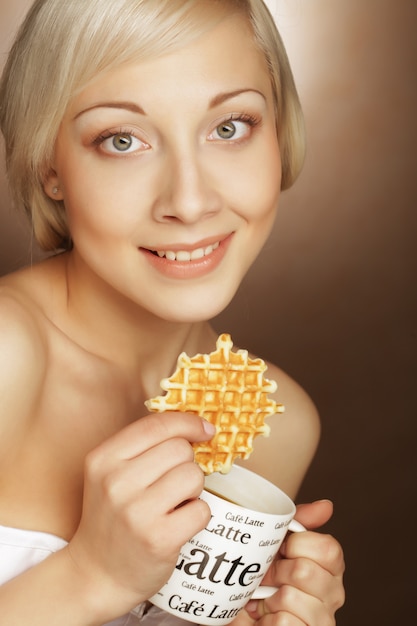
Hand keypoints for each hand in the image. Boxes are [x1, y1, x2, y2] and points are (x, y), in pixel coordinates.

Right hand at [66, 412, 214, 619]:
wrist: (96, 575)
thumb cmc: (112, 517)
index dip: (188, 422)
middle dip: (185, 464)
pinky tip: (178, 524)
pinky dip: (197, 516)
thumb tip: (199, 425)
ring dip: (193, 490)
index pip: (157, 425)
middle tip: (171, 485)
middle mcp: (116, 482)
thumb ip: (144, 447)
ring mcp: (136, 512)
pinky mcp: (159, 539)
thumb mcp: (110, 474)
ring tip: (174, 504)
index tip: (204, 430)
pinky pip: (202, 510)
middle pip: (180, 449)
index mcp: (103, 459)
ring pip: (193, 476)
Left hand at [236, 500, 344, 625]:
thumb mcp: (277, 545)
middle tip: (269, 577)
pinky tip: (266, 618)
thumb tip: (325, 506)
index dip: (297, 545)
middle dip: (277, 571)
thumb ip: (299, 523)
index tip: (283, 550)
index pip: (328, 548)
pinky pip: (284, 622)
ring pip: (290, 596)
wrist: (238, 612)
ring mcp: (321, 620)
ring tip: (266, 599)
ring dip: (269, 597)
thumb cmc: (263, 580)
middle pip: (305, 570)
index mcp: (331, 568)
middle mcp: (333, 595)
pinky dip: (266, 619)